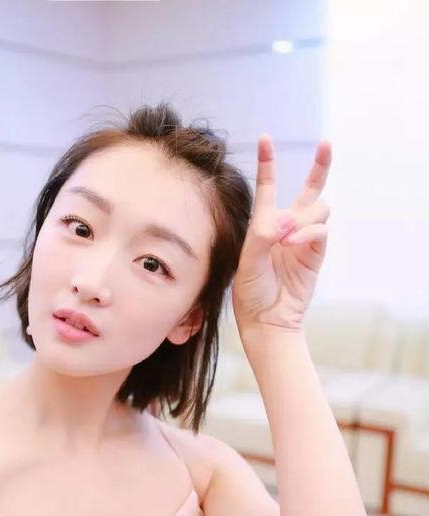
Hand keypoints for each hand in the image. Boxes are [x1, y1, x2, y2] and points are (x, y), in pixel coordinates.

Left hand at [232, 134, 331, 331]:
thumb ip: (263, 237)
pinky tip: (293, 243)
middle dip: (320, 166)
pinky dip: (308, 232)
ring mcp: (304, 240)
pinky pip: (321, 230)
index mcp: (264, 225)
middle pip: (310, 190)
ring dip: (304, 216)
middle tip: (326, 144)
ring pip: (318, 208)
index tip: (266, 138)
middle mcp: (287, 228)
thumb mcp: (248, 262)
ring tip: (286, 237)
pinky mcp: (316, 254)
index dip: (268, 163)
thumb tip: (288, 218)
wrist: (266, 319)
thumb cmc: (251, 292)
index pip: (268, 188)